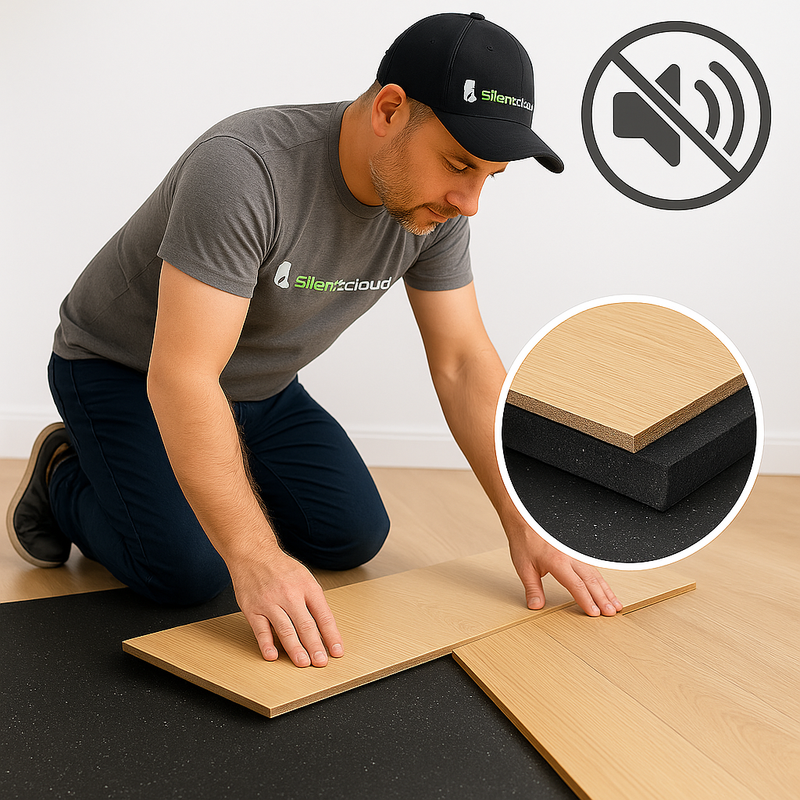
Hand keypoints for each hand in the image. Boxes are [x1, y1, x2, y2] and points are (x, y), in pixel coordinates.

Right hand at [230, 548, 343, 666]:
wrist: (253, 554)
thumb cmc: (281, 568)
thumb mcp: (305, 578)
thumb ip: (314, 602)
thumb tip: (325, 629)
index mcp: (307, 587)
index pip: (323, 615)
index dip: (331, 635)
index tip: (337, 651)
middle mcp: (289, 594)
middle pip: (306, 625)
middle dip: (315, 646)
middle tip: (321, 662)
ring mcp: (270, 602)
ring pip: (285, 629)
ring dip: (295, 649)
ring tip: (303, 663)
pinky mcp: (253, 609)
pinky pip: (261, 630)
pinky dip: (267, 644)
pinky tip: (273, 656)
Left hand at [508, 527, 622, 616]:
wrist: (525, 519)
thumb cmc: (525, 540)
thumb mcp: (524, 567)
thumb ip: (532, 588)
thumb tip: (536, 606)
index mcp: (558, 562)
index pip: (576, 585)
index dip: (586, 600)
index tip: (594, 613)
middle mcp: (570, 557)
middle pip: (591, 581)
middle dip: (603, 598)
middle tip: (611, 613)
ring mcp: (575, 552)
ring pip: (596, 573)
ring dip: (607, 590)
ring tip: (616, 604)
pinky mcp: (576, 550)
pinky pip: (592, 566)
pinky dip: (601, 580)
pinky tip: (606, 588)